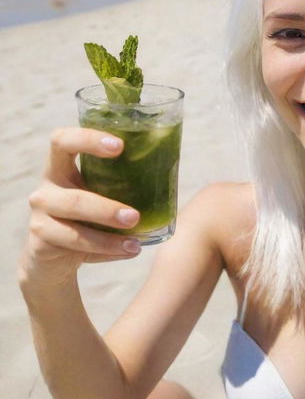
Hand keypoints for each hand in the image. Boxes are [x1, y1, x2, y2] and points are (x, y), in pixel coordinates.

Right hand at [19, 127, 142, 288]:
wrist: (54, 259)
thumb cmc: (88, 217)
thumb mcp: (100, 195)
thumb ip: (121, 181)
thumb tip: (169, 168)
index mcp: (61, 168)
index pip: (62, 141)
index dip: (87, 139)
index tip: (119, 146)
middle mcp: (46, 190)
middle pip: (73, 197)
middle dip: (106, 208)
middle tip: (135, 216)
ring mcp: (40, 217)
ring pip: (75, 226)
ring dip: (107, 235)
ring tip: (136, 240)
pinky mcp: (41, 242)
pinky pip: (76, 245)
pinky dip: (107, 249)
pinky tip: (131, 250)